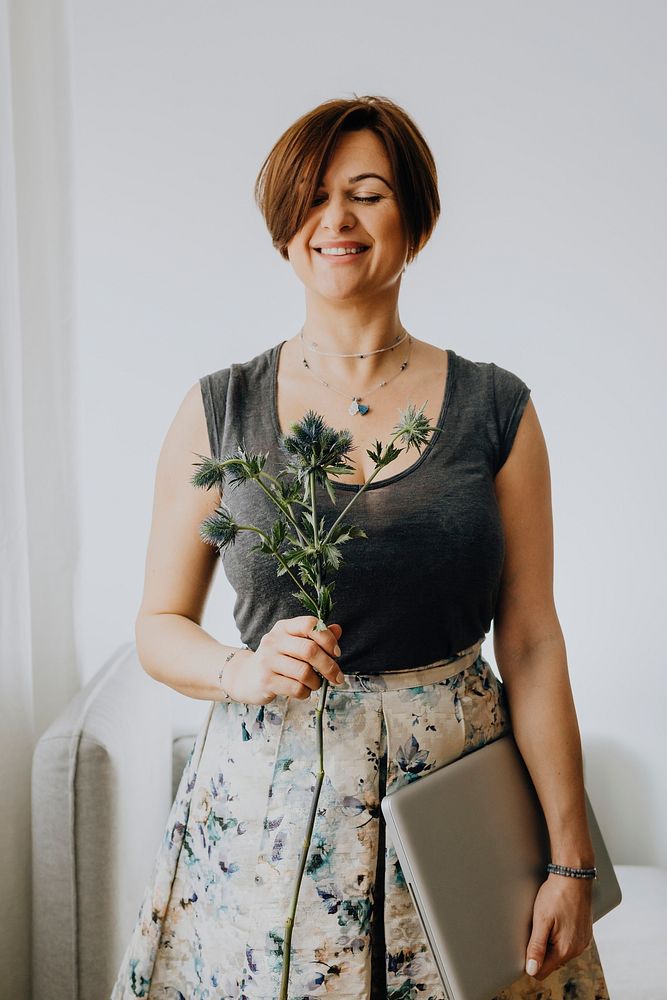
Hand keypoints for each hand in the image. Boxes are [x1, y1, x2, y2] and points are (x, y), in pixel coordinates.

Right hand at [225, 616, 343, 705]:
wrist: (245, 677)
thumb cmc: (277, 659)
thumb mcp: (294, 643)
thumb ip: (316, 637)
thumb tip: (338, 629)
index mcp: (284, 627)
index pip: (310, 625)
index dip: (327, 639)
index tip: (336, 653)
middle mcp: (274, 640)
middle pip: (310, 650)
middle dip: (329, 666)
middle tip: (337, 677)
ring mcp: (268, 660)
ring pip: (304, 672)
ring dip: (316, 682)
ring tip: (315, 684)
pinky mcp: (266, 680)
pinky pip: (296, 689)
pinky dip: (305, 693)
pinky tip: (303, 691)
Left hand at [524, 873, 592, 980]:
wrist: (574, 876)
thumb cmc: (556, 895)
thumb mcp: (541, 920)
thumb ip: (536, 947)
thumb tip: (531, 970)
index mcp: (565, 949)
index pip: (542, 971)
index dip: (530, 961)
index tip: (526, 943)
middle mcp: (577, 949)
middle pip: (551, 962)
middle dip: (541, 950)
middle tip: (537, 927)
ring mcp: (583, 941)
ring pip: (560, 952)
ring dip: (551, 942)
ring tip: (547, 921)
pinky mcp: (585, 933)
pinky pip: (569, 942)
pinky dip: (560, 935)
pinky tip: (557, 919)